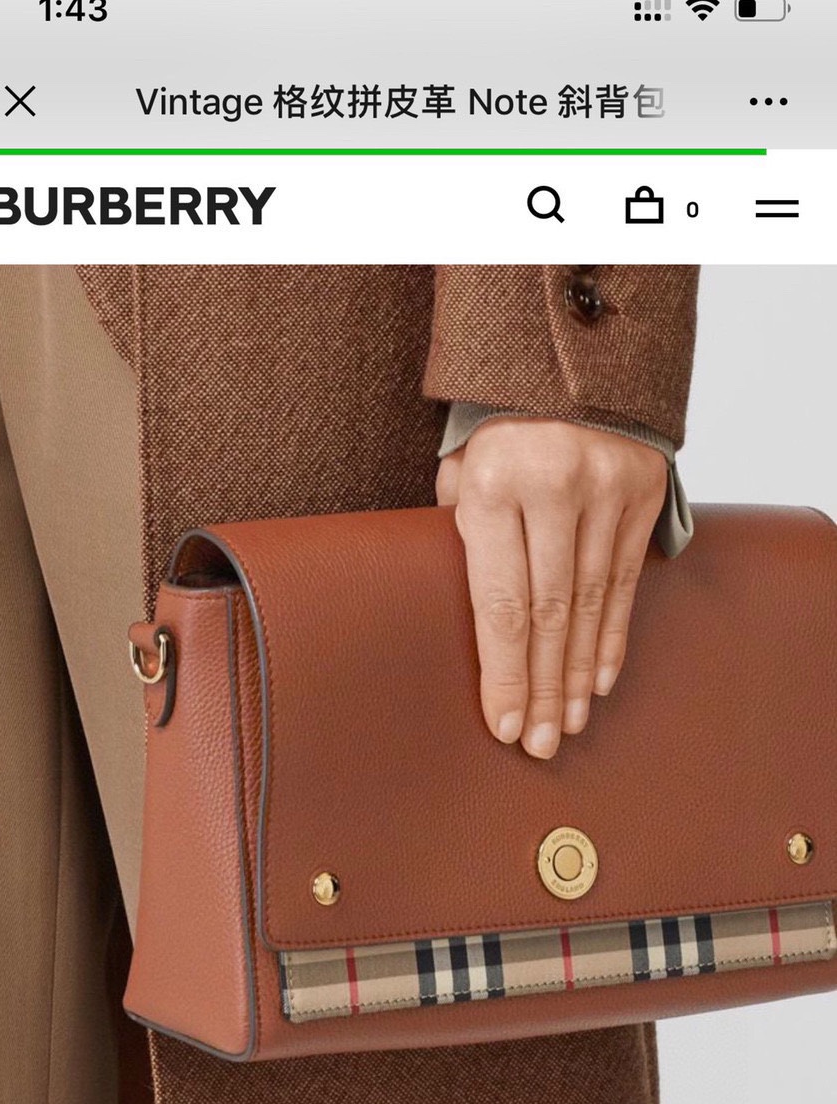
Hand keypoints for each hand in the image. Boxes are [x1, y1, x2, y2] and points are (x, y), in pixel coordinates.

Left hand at [436, 418, 667, 758]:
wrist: (569, 358)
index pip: (502, 602)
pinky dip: (611, 636)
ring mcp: (606, 489)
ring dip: (577, 674)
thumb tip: (465, 616)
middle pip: (549, 614)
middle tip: (541, 745)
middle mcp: (555, 487)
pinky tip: (597, 680)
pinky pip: (624, 582)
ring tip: (568, 724)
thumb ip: (460, 535)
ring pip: (590, 605)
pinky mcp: (643, 492)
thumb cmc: (496, 429)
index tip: (505, 724)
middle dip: (543, 687)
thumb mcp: (459, 469)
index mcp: (493, 483)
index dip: (505, 672)